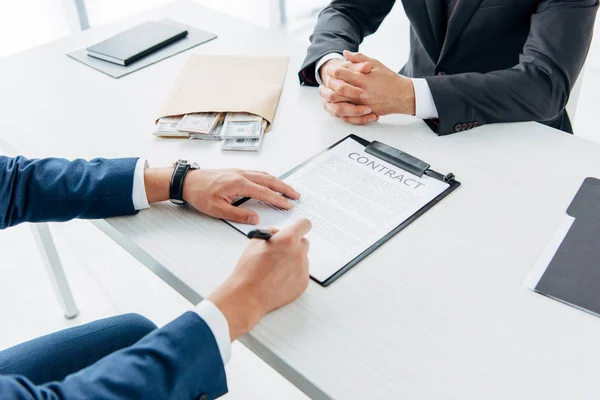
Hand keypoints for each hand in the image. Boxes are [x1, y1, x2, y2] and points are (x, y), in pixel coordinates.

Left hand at [144, 168, 299, 223]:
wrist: (187, 181)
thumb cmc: (199, 194)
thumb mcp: (217, 210)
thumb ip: (238, 214)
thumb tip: (255, 218)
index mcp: (238, 184)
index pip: (264, 192)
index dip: (278, 199)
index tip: (288, 205)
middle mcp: (241, 175)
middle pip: (269, 180)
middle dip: (284, 188)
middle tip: (296, 195)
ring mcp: (239, 171)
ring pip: (264, 175)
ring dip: (278, 182)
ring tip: (288, 189)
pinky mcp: (235, 172)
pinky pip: (257, 173)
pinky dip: (268, 178)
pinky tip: (270, 181)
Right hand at [208, 218, 311, 340]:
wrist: (248, 295)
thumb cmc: (248, 270)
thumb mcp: (255, 242)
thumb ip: (271, 233)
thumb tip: (278, 233)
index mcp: (288, 239)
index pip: (305, 224)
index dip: (299, 226)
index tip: (297, 229)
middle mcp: (299, 253)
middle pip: (304, 242)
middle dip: (294, 245)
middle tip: (281, 252)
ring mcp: (303, 269)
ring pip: (302, 258)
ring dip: (293, 260)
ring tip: (276, 269)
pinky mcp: (303, 283)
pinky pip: (301, 273)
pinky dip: (293, 274)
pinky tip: (279, 279)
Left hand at [322, 51, 415, 123]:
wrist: (402, 95)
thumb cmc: (389, 79)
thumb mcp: (376, 64)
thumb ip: (359, 58)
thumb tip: (345, 53)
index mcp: (362, 78)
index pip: (340, 73)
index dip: (332, 71)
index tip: (330, 70)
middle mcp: (360, 92)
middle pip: (336, 90)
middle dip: (328, 86)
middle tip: (325, 83)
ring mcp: (361, 104)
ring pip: (339, 104)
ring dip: (331, 99)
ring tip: (328, 94)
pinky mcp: (364, 113)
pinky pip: (347, 115)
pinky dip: (339, 110)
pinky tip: (337, 105)